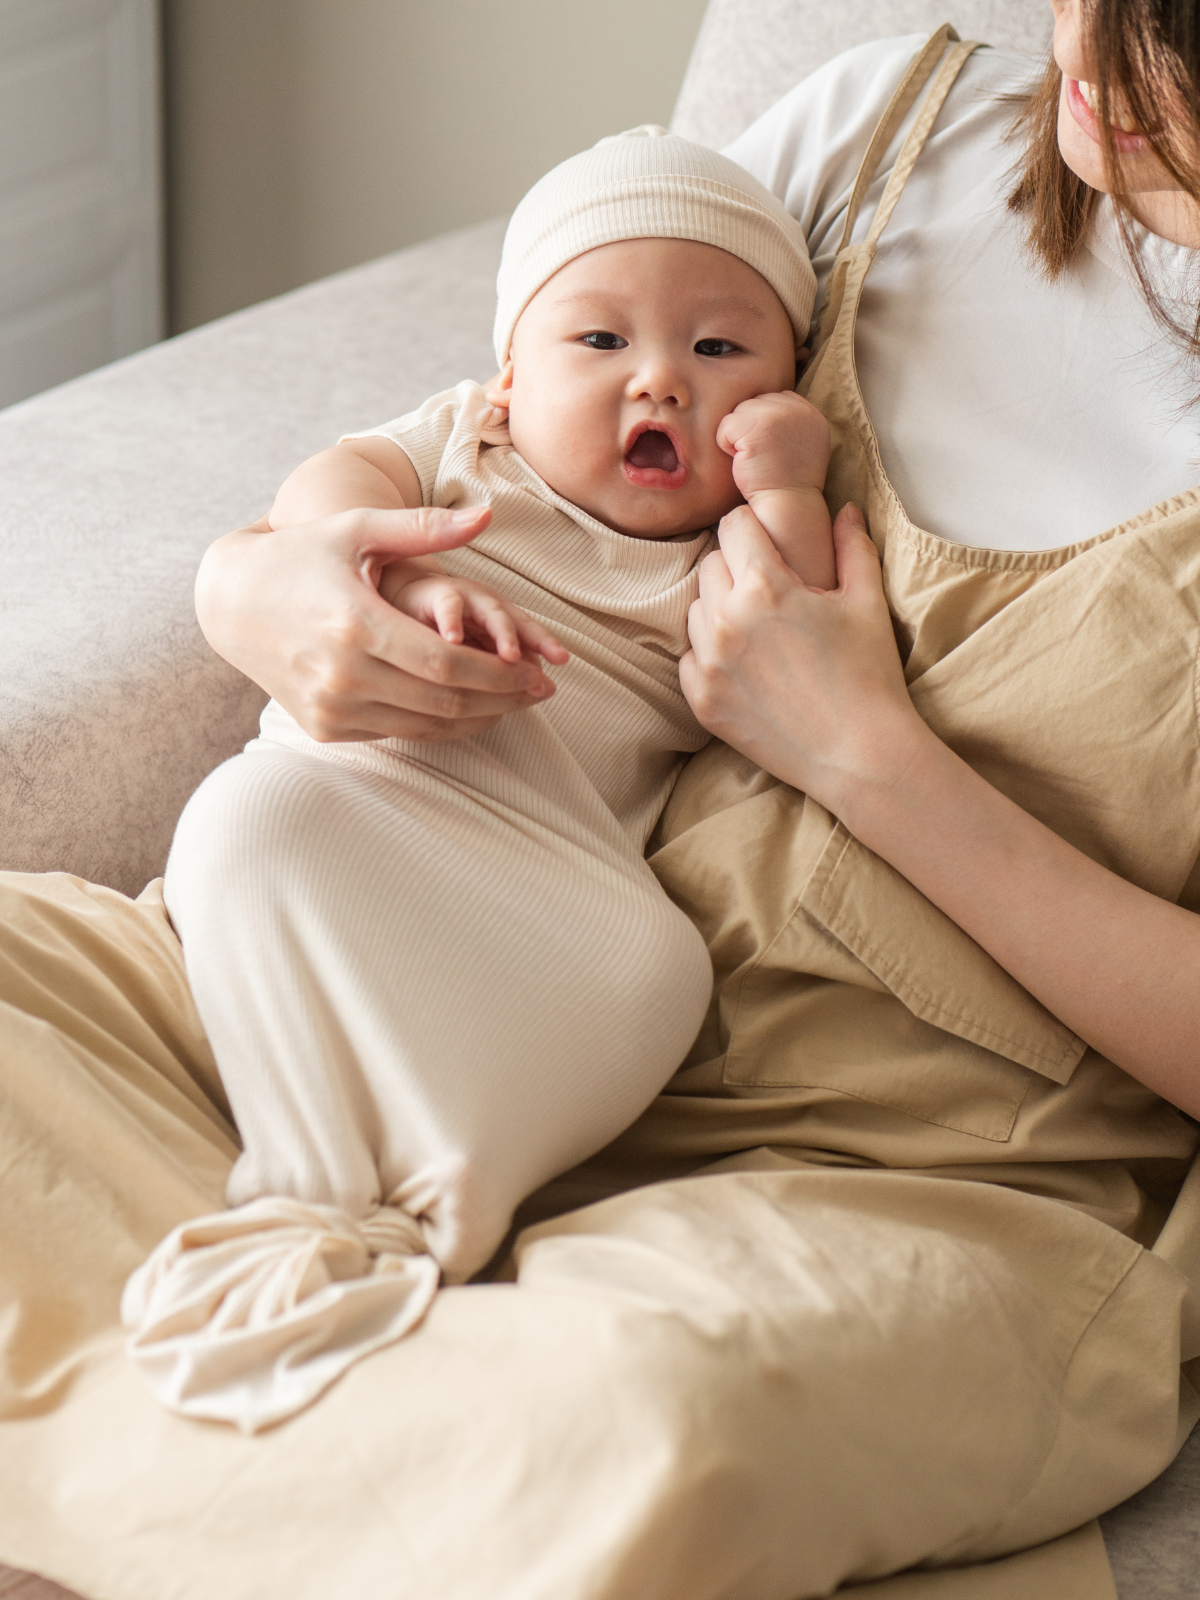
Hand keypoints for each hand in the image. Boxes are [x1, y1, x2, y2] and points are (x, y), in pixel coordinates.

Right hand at [195, 505, 559, 742]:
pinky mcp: (325, 726)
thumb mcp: (358, 531)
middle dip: (501, 700)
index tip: (538, 674)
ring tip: (517, 703)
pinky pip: (398, 733)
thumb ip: (425, 527)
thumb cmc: (303, 555)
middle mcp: (341, 675)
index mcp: (355, 625)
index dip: (500, 676)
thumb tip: (487, 515)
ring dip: (478, 718)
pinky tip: (470, 710)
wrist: (232, 602)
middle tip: (541, 693)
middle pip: (444, 701)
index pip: (447, 665)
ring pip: (425, 725)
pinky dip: (440, 725)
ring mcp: (331, 707)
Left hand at [680, 501, 930, 815]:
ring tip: (757, 628)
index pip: (734, 525)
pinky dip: (709, 655)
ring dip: (719, 609)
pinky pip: (688, 657)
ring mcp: (709, 663)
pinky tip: (745, 664)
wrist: (859, 754)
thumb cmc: (870, 674)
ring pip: (695, 610)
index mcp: (766, 586)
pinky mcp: (702, 700)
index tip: (768, 542)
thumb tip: (845, 509)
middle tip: (769, 589)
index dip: (753, 527)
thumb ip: (852, 547)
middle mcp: (726, 620)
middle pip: (710, 564)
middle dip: (737, 567)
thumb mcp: (867, 602)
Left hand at [716, 390, 829, 499]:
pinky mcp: (756, 426)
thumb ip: (789, 422)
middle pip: (756, 402)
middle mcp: (798, 410)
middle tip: (762, 457)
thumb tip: (762, 408)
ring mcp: (778, 415)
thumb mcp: (801, 445)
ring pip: (739, 411)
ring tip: (754, 458)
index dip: (764, 424)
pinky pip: (726, 425)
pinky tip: (743, 461)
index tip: (770, 450)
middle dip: (750, 428)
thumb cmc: (786, 483)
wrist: (785, 506)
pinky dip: (726, 445)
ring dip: (738, 436)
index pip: (775, 399)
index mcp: (811, 414)